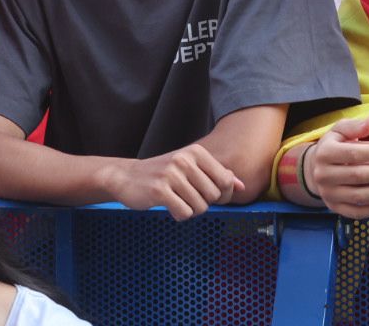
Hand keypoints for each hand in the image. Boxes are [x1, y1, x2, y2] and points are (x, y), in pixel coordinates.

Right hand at [107, 143, 240, 220]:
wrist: (126, 176)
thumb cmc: (162, 174)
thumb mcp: (190, 168)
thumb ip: (216, 175)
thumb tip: (241, 186)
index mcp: (195, 152)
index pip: (225, 181)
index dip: (221, 195)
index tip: (205, 194)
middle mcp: (184, 160)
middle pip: (213, 196)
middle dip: (203, 203)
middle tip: (186, 197)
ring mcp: (171, 174)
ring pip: (200, 207)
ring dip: (190, 210)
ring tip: (176, 200)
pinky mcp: (160, 190)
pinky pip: (185, 213)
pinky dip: (178, 215)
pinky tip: (168, 206)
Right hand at [308, 116, 368, 218]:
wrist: (316, 169)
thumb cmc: (336, 147)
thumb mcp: (340, 132)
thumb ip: (356, 126)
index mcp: (324, 153)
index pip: (352, 153)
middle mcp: (322, 174)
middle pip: (357, 175)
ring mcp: (327, 193)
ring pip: (358, 196)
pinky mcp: (334, 207)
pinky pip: (356, 212)